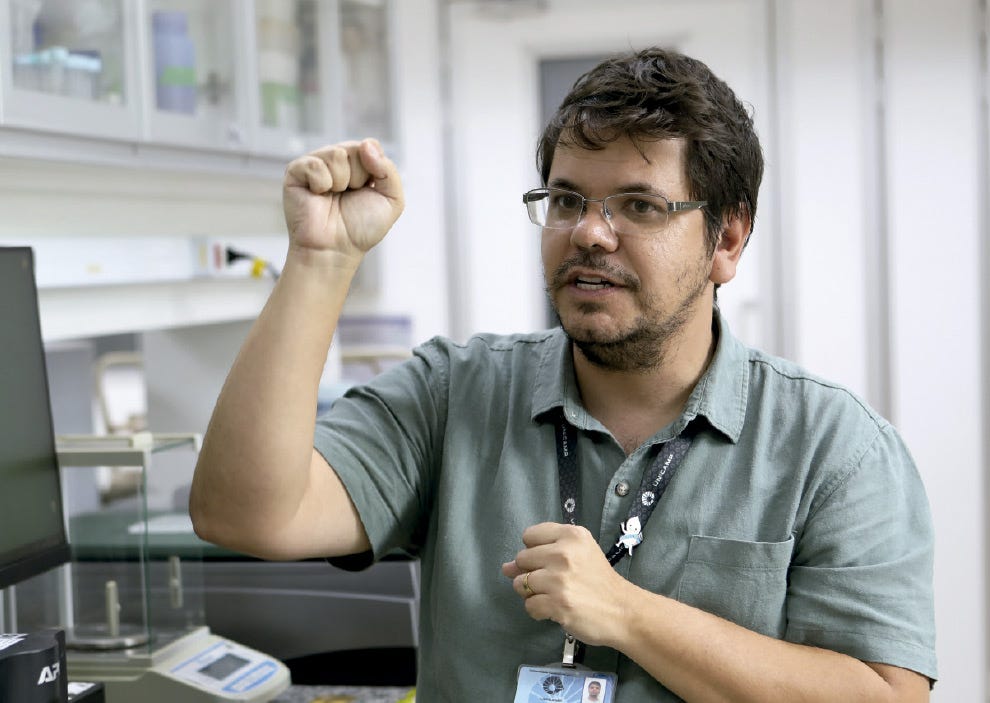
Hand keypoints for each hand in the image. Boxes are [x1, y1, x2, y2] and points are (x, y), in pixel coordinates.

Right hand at [282, 139, 403, 260]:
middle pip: (355, 148)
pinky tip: (318, 196)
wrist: (335, 249)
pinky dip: (321, 184)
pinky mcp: (296, 171)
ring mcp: (316, 164)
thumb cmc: (361, 228)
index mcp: (359, 164)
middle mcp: (337, 161)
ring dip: (341, 181)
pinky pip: (315, 164)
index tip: (368, 189)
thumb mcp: (391, 200)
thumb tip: (366, 144)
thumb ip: (389, 170)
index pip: (370, 146)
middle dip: (358, 177)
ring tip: (333, 197)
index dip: (373, 168)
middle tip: (349, 197)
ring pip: (336, 153)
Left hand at [501, 523, 634, 647]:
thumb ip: (543, 553)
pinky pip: (529, 606)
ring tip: (553, 596)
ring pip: (520, 583)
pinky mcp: (558, 603)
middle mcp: (563, 553)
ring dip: (532, 594)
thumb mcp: (579, 554)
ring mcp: (559, 579)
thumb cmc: (599, 581)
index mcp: (571, 535)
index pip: (529, 535)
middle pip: (521, 559)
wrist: (623, 611)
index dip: (535, 551)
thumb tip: (505, 567)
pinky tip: (555, 610)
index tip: (550, 562)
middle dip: (531, 573)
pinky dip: (538, 611)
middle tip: (553, 582)